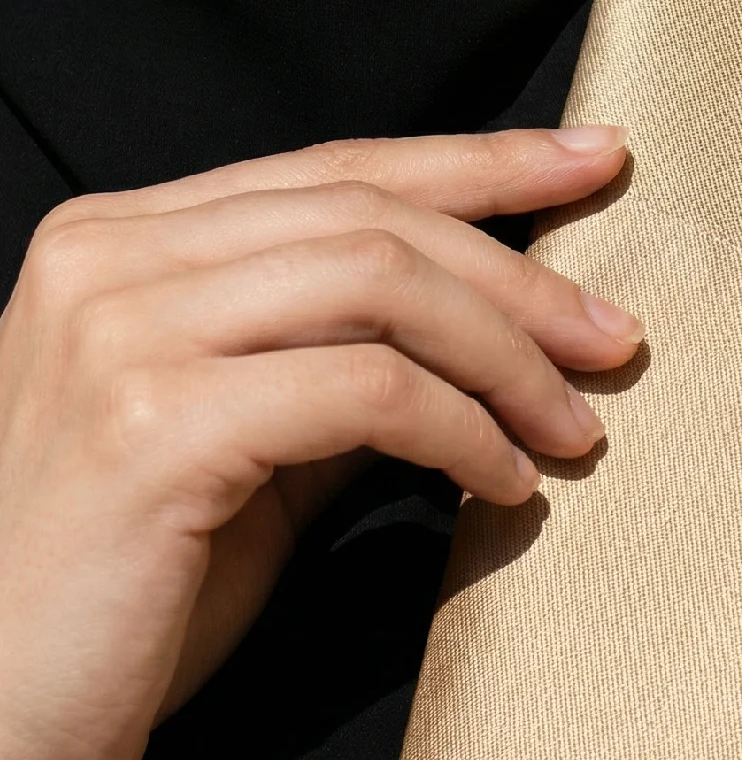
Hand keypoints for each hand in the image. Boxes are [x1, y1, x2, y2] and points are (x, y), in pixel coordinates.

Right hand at [0, 126, 636, 759]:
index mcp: (118, 241)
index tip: (593, 159)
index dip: (477, 159)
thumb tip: (480, 333)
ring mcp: (122, 335)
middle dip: (518, 272)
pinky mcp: (153, 427)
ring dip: (506, 354)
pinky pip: (365, 392)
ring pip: (378, 286)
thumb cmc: (112, 601)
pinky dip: (462, 430)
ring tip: (575, 425)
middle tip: (615, 338)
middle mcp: (109, 261)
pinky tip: (504, 483)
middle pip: (369, 219)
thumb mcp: (235, 449)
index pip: (332, 170)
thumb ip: (328, 368)